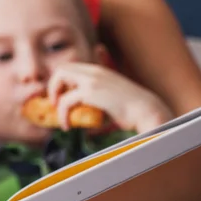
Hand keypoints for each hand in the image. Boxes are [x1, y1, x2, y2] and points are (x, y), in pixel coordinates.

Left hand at [47, 62, 171, 131]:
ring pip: (60, 78)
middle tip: (55, 105)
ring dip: (55, 98)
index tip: (60, 99)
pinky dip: (62, 113)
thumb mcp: (112, 102)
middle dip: (53, 87)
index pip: (71, 68)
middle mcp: (94, 71)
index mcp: (99, 70)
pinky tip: (67, 125)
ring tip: (60, 117)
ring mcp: (92, 80)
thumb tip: (89, 132)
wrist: (147, 111)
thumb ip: (98, 108)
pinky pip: (65, 100)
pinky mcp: (91, 92)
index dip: (61, 83)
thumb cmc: (132, 111)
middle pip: (62, 69)